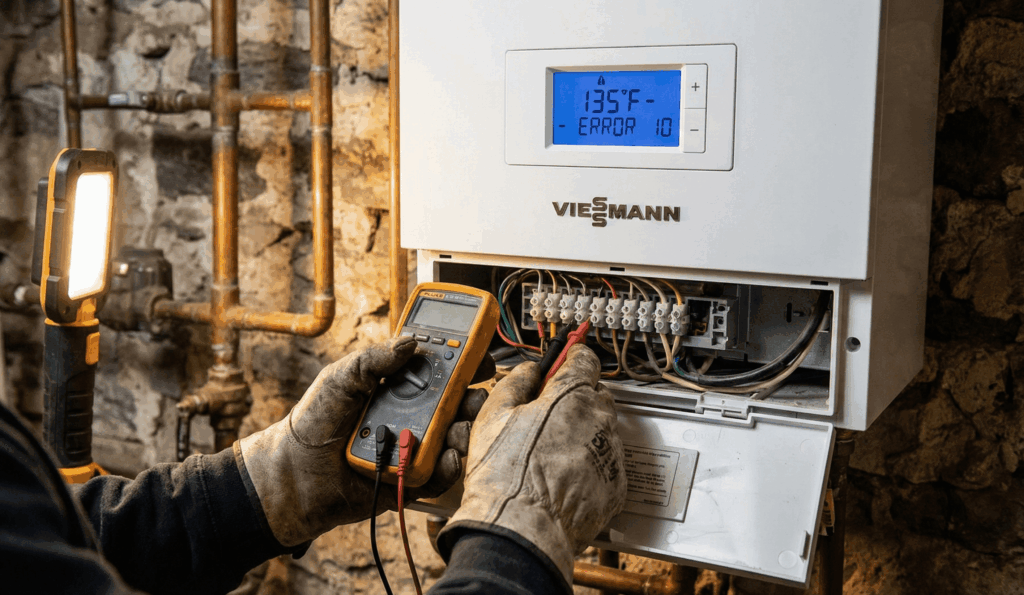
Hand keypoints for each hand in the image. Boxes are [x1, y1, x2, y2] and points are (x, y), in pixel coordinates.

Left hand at [236, 336, 490, 546]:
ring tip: (460, 427)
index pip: (442, 370)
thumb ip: (374, 359)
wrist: (295, 472)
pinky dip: (450, 466)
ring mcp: (416, 446)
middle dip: (474, 396)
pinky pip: (440, 474)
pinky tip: (448, 456)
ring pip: (456, 437)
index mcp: (402, 387)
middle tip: (475, 394)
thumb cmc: (315, 420)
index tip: (481, 355)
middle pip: (459, 402)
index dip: (466, 361)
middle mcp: (415, 415)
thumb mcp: (341, 377)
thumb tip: (411, 342)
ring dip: (466, 430)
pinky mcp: (413, 479)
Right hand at [437, 344, 626, 587]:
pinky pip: (605, 464)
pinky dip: (589, 466)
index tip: (565, 359)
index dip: (571, 357)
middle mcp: (599, 420)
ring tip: (550, 455)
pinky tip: (562, 477)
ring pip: (601, 431)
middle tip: (547, 415)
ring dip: (582, 434)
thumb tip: (530, 371)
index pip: (585, 359)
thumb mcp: (494, 414)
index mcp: (571, 395)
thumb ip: (517, 382)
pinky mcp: (616, 485)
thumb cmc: (506, 475)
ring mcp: (611, 453)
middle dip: (575, 399)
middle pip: (595, 395)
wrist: (522, 529)